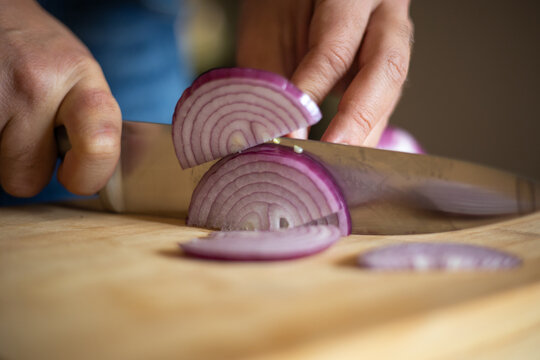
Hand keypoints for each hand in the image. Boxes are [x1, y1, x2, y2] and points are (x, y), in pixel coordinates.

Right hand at [0, 0, 120, 196]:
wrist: (0, 13)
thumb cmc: (45, 55)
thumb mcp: (83, 78)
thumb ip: (97, 126)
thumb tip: (108, 181)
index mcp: (81, 78)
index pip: (99, 145)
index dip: (88, 176)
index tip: (76, 176)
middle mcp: (36, 85)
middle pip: (27, 179)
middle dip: (27, 166)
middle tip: (29, 133)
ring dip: (2, 154)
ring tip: (8, 117)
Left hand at [236, 0, 412, 145]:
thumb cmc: (283, 7)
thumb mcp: (269, 32)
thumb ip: (275, 80)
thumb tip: (276, 133)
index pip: (335, 49)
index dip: (313, 92)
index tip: (291, 130)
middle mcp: (385, 17)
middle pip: (386, 70)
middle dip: (358, 119)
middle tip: (332, 153)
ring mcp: (392, 44)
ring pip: (391, 92)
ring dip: (365, 132)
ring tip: (338, 164)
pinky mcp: (387, 71)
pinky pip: (384, 103)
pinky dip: (364, 131)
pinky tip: (346, 155)